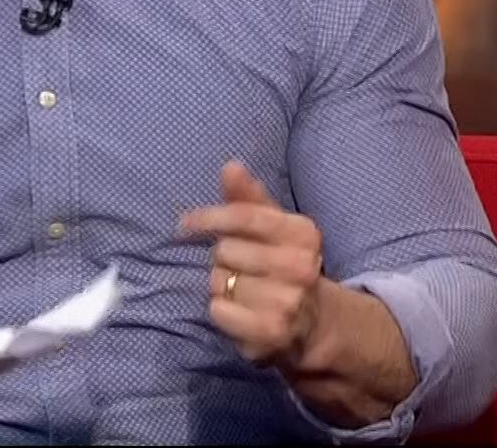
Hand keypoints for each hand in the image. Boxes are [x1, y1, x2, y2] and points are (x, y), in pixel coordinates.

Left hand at [179, 161, 327, 370]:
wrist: (311, 322)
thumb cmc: (281, 263)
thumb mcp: (272, 227)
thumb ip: (249, 197)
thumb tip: (230, 166)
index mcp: (304, 232)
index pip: (244, 215)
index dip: (209, 217)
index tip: (185, 225)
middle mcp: (302, 265)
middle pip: (226, 249)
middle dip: (222, 257)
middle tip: (238, 267)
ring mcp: (289, 299)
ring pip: (219, 280)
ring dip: (219, 285)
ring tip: (240, 290)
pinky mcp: (272, 330)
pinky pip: (219, 309)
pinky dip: (220, 310)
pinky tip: (236, 310)